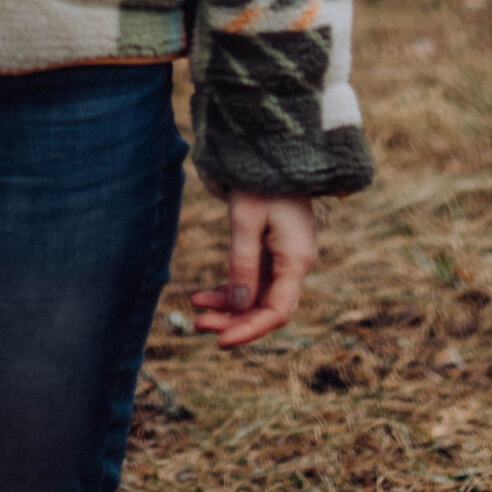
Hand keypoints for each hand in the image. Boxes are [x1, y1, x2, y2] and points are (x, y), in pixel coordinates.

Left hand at [190, 192, 316, 347]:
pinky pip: (254, 279)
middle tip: (198, 324)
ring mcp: (285, 258)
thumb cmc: (259, 182)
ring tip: (196, 308)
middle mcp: (295, 264)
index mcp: (296, 261)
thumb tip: (240, 306)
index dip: (249, 330)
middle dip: (233, 320)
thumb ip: (243, 263)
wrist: (270, 150)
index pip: (276, 312)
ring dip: (229, 306)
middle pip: (266, 307)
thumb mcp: (246, 221)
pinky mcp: (274, 250)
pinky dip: (231, 288)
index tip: (220, 341)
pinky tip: (206, 295)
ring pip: (257, 295)